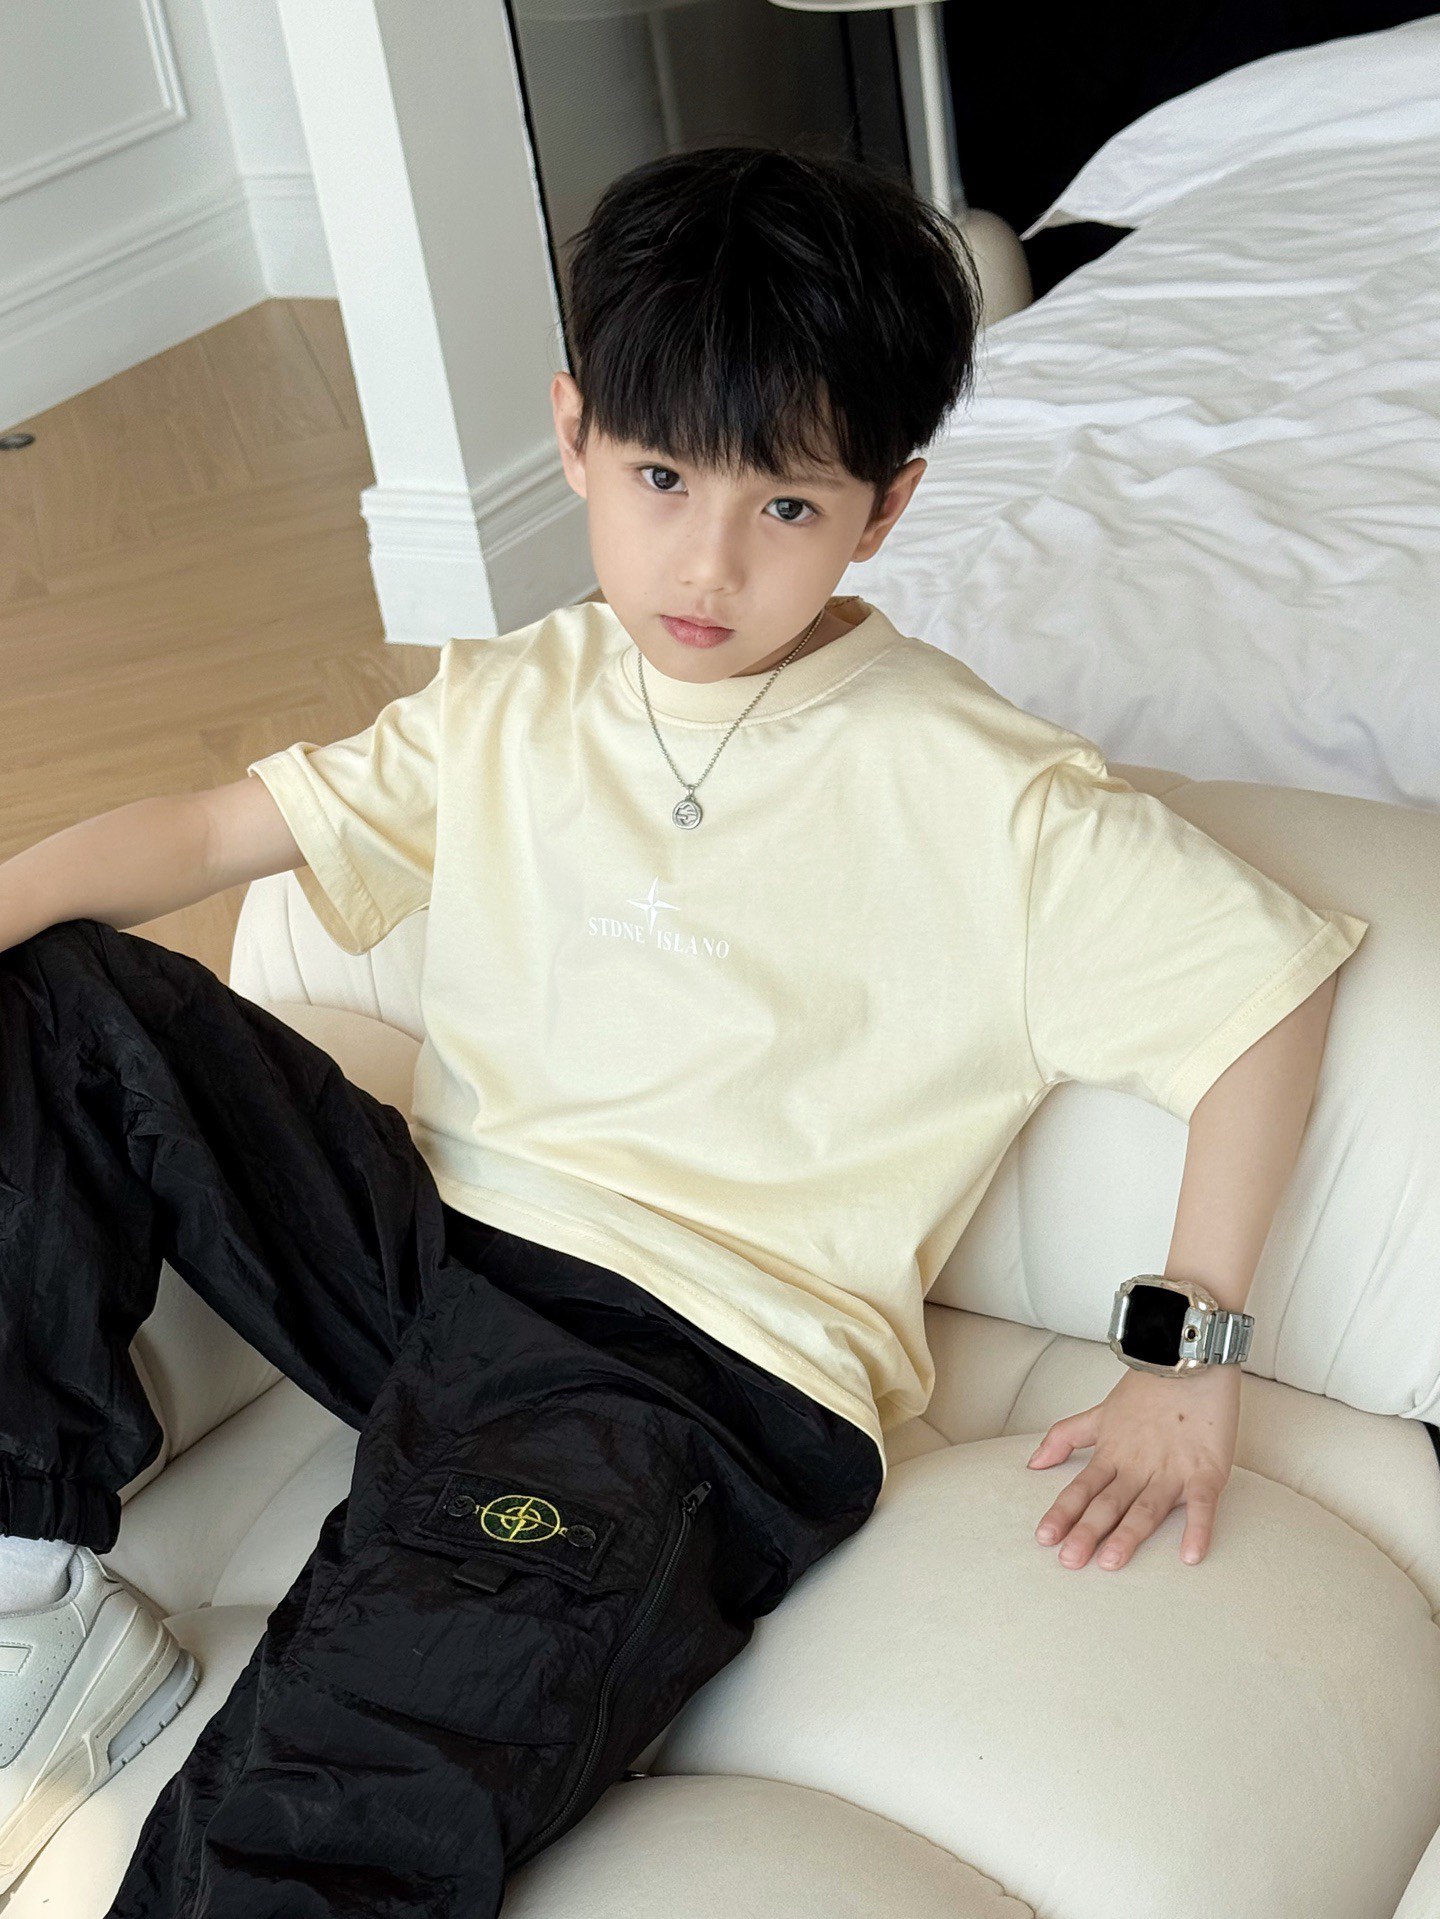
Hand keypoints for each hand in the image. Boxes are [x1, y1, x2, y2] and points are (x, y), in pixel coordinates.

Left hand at [1026, 1364, 1241, 1569]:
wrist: (1189, 1359)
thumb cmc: (1148, 1389)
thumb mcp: (1099, 1413)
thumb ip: (1065, 1438)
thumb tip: (1033, 1462)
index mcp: (1113, 1454)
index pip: (1082, 1488)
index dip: (1063, 1513)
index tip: (1045, 1538)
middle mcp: (1139, 1466)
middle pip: (1109, 1503)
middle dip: (1087, 1532)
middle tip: (1069, 1561)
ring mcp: (1173, 1470)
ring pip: (1147, 1508)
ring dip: (1129, 1535)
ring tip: (1110, 1562)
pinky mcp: (1207, 1471)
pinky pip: (1203, 1504)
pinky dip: (1198, 1529)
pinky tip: (1190, 1556)